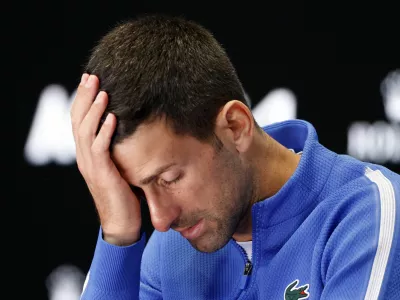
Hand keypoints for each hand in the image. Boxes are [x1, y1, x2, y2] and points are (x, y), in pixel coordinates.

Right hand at [70, 74, 140, 245]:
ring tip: (103, 91)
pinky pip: (100, 149)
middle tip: (92, 76)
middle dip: (85, 97)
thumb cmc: (124, 193)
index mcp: (87, 153)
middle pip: (78, 120)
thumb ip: (119, 147)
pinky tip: (113, 117)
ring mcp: (90, 165)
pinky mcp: (101, 174)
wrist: (122, 223)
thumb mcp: (119, 165)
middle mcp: (84, 156)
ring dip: (95, 110)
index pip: (80, 120)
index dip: (83, 99)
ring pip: (86, 131)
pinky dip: (105, 132)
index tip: (90, 79)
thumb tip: (131, 127)